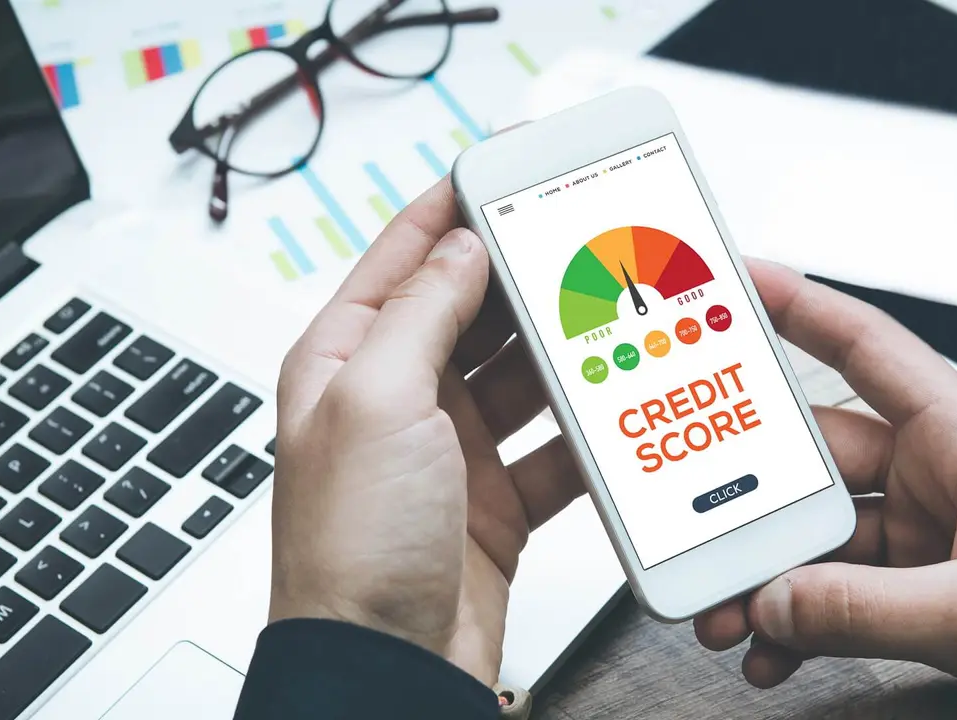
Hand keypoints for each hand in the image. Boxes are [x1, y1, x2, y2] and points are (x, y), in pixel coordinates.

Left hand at [270, 178, 582, 685]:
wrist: (385, 668)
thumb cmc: (349, 550)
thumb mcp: (376, 402)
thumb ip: (421, 314)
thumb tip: (461, 247)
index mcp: (345, 361)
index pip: (405, 257)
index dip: (456, 207)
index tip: (509, 169)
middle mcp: (396, 399)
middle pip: (472, 310)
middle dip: (525, 276)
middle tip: (582, 243)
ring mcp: (449, 450)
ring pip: (520, 375)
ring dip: (562, 352)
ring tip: (610, 320)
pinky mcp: (495, 499)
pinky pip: (551, 446)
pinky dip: (583, 432)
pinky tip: (611, 414)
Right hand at [695, 259, 956, 718]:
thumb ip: (869, 610)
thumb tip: (776, 601)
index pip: (869, 348)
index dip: (800, 306)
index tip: (736, 283)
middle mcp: (937, 473)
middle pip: (817, 461)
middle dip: (753, 500)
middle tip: (697, 521)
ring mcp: (923, 530)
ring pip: (817, 535)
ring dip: (768, 575)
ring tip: (727, 612)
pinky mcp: (916, 583)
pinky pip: (835, 590)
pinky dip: (799, 620)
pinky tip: (773, 648)